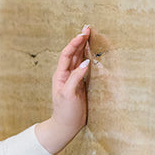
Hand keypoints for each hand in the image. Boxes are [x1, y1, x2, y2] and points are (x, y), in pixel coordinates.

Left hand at [34, 25, 91, 153]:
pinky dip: (89, 59)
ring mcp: (74, 79)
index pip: (67, 54)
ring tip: (90, 36)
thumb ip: (76, 78)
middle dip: (80, 41)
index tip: (83, 34)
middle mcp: (66, 75)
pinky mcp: (81, 85)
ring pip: (79, 59)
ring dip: (84, 47)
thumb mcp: (68, 94)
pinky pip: (85, 68)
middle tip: (88, 28)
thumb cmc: (65, 112)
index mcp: (61, 75)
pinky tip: (93, 53)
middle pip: (73, 53)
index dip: (74, 43)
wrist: (66, 126)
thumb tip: (85, 62)